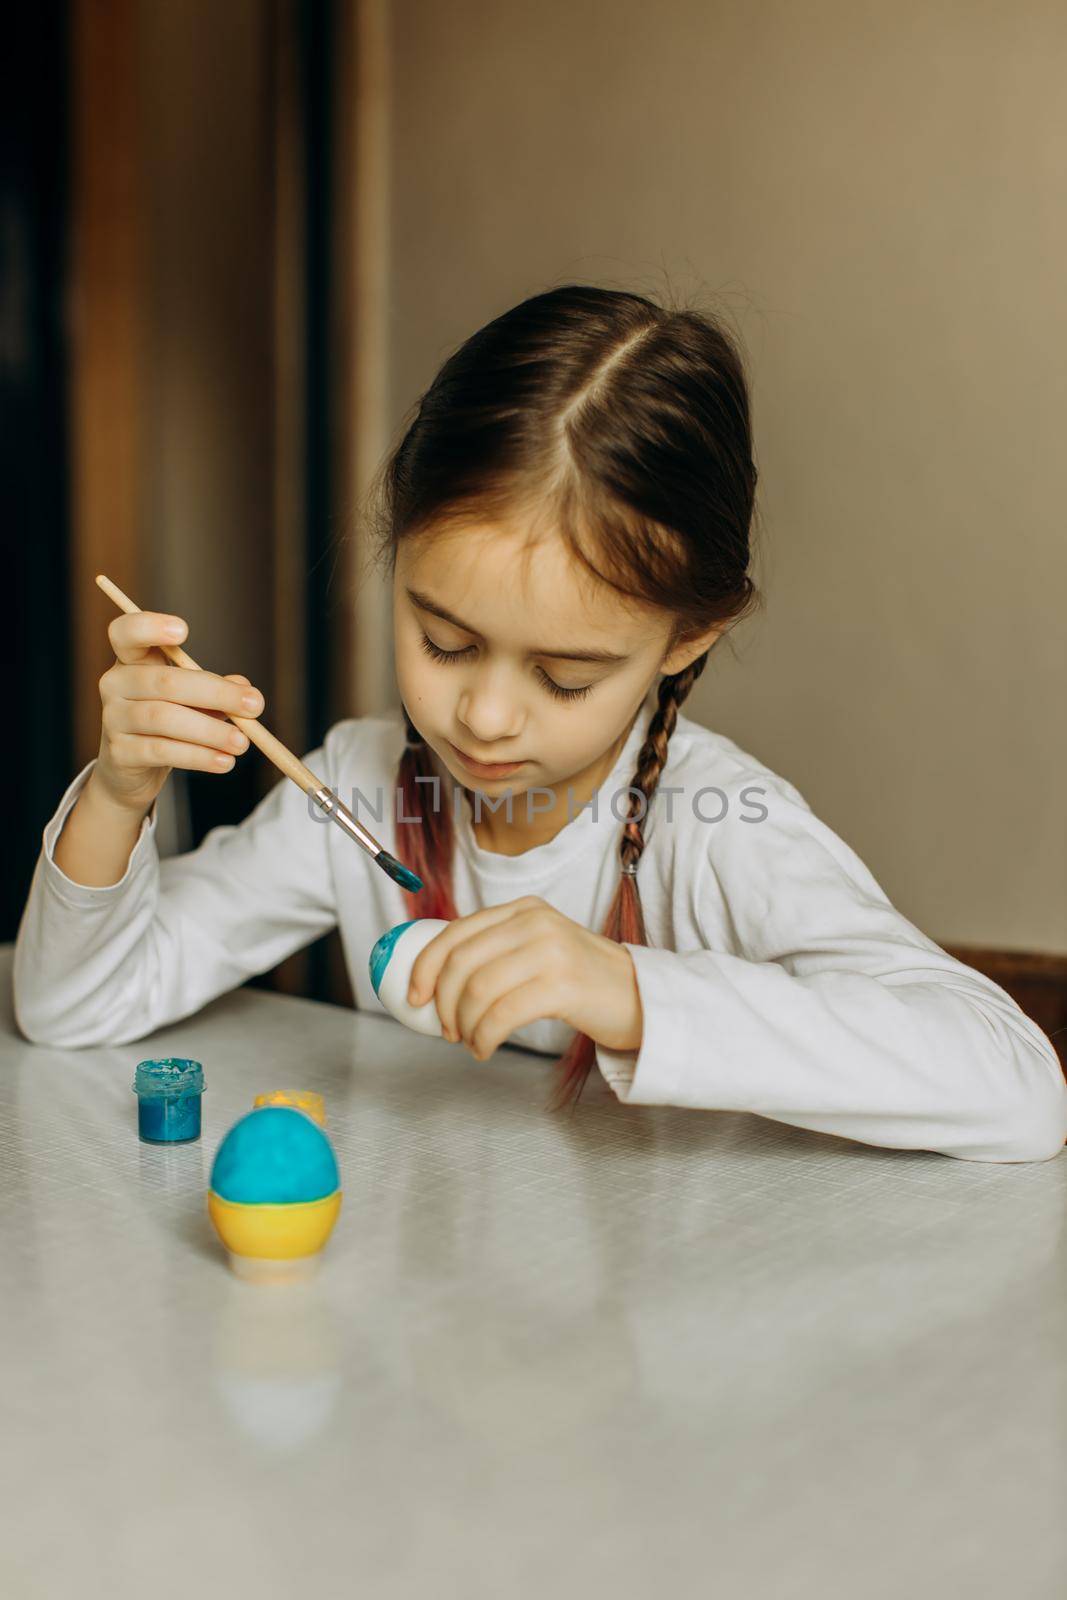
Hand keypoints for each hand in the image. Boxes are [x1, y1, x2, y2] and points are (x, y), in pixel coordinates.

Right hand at [94, 609, 265, 814]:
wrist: (134, 768)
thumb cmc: (168, 723)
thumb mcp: (193, 700)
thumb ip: (217, 690)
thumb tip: (245, 689)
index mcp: (132, 661)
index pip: (126, 633)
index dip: (149, 627)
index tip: (184, 630)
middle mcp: (115, 684)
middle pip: (165, 681)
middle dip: (217, 693)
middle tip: (255, 705)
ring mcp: (113, 719)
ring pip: (164, 718)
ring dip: (210, 731)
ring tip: (242, 743)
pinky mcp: (119, 753)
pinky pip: (162, 751)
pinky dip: (198, 756)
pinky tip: (224, 761)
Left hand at [405, 895, 643, 1060]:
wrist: (641, 997)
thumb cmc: (583, 981)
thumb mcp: (539, 948)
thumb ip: (497, 951)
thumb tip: (435, 980)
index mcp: (522, 909)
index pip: (455, 932)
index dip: (425, 967)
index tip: (415, 997)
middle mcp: (534, 922)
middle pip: (461, 963)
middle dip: (444, 1004)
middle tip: (448, 1030)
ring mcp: (550, 950)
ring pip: (477, 991)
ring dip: (464, 1026)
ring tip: (471, 1042)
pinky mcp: (562, 985)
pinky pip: (501, 1015)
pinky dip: (484, 1037)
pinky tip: (486, 1048)